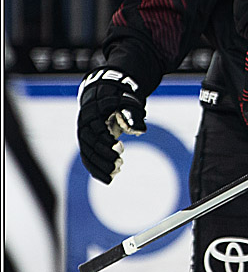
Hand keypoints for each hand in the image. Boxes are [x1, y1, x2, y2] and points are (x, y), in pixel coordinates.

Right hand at [77, 68, 146, 183]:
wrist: (108, 93)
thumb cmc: (122, 98)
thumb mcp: (130, 103)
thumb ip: (133, 116)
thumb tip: (140, 130)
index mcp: (93, 112)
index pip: (96, 129)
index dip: (106, 140)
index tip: (119, 148)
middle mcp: (84, 123)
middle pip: (89, 144)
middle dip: (103, 156)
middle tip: (120, 165)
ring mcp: (83, 133)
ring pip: (86, 153)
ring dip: (98, 167)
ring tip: (113, 176)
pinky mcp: (86, 142)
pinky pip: (87, 157)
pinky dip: (96, 169)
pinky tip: (107, 178)